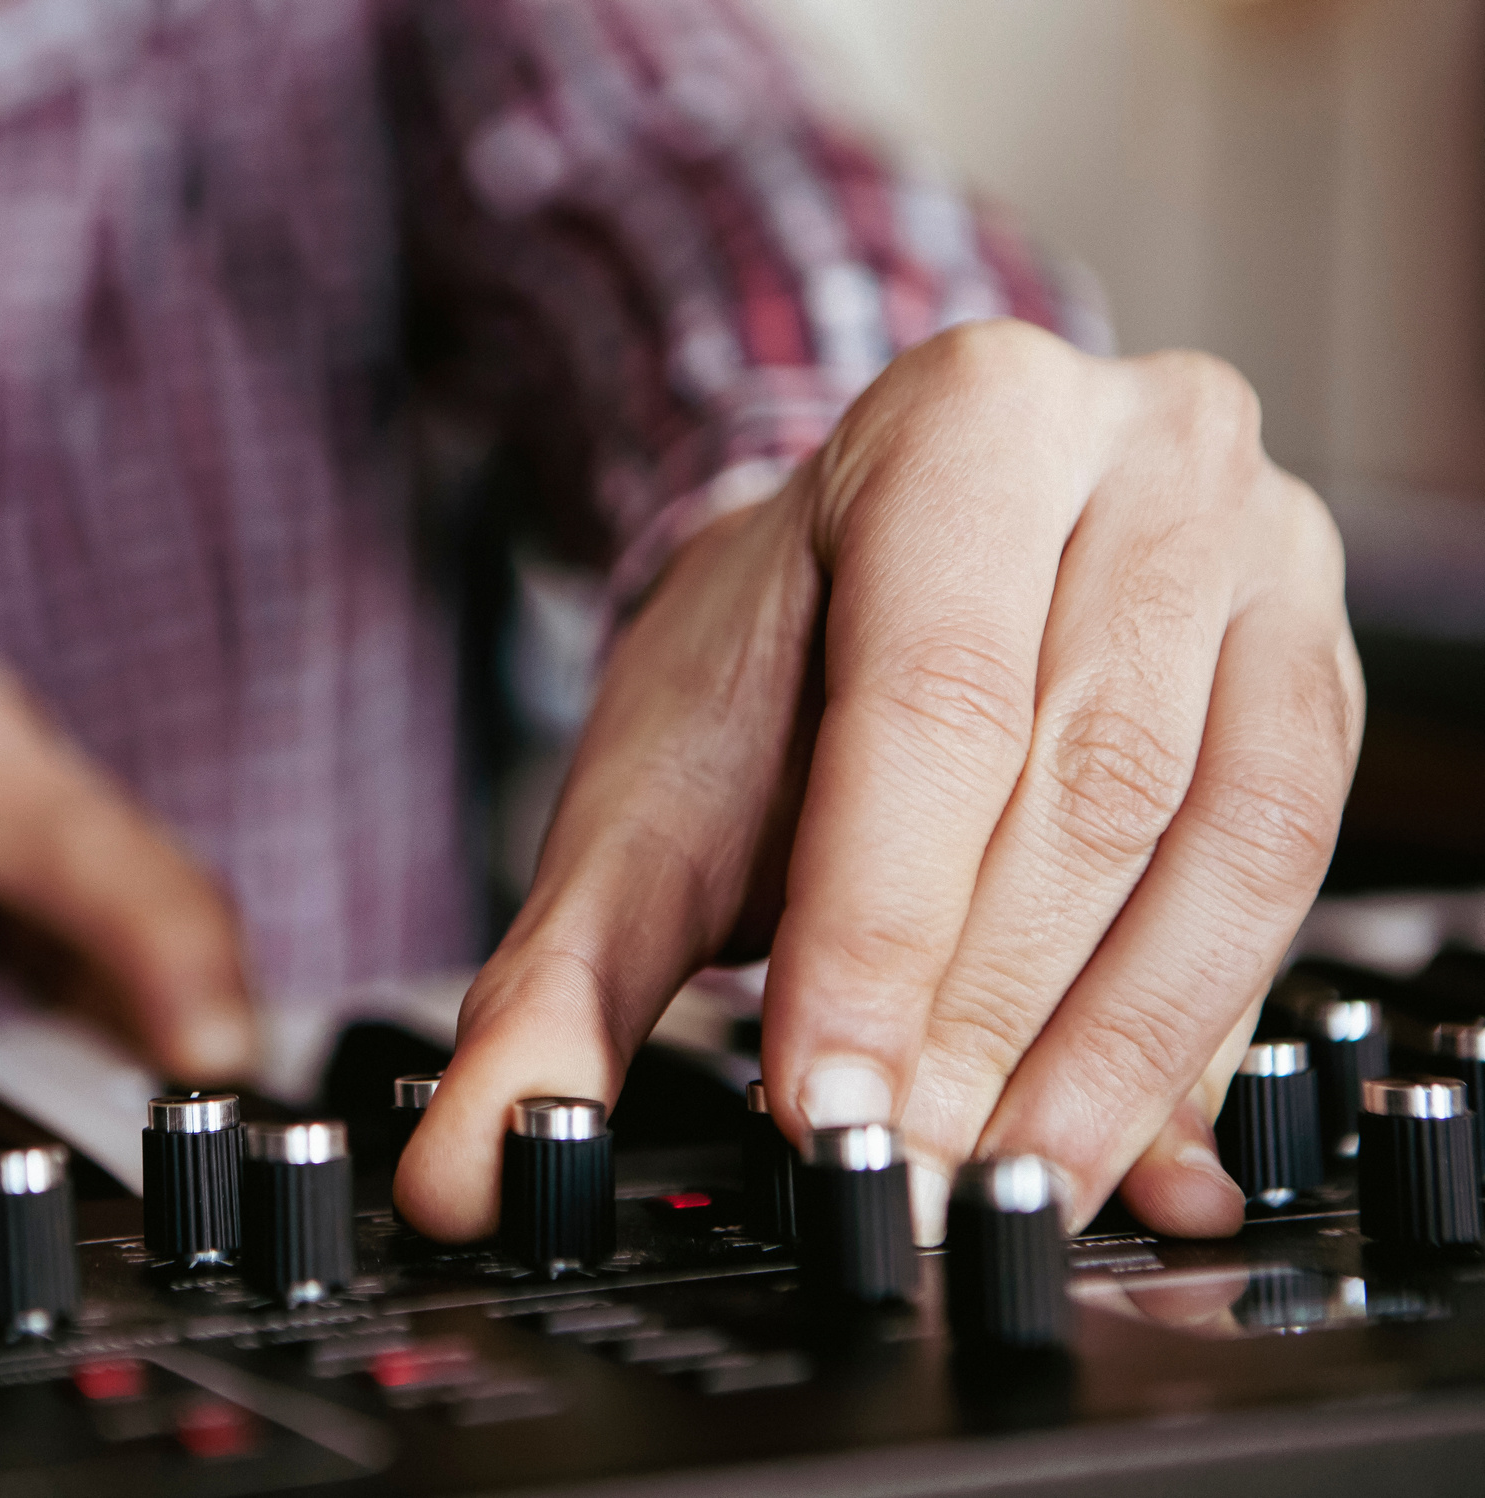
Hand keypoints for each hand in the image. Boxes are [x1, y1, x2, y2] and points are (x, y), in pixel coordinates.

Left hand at [398, 321, 1361, 1243]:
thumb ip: (558, 983)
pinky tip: (1134, 1146)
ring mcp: (1263, 555)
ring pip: (1223, 831)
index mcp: (961, 423)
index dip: (885, 920)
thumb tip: (475, 1173)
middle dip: (990, 1008)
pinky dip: (1202, 1025)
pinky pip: (1289, 868)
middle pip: (1089, 771)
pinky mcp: (1322, 668)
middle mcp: (1145, 458)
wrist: (878, 565)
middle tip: (909, 1164)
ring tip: (1009, 1182)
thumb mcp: (646, 790)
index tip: (830, 1094)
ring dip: (1115, 1047)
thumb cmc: (771, 663)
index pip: (934, 696)